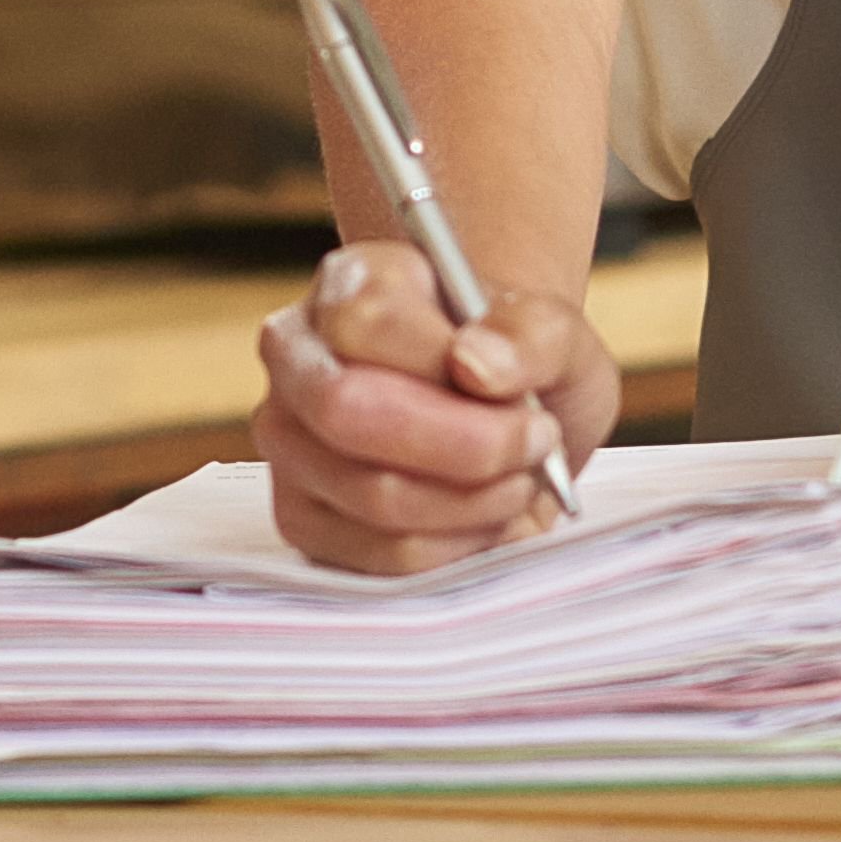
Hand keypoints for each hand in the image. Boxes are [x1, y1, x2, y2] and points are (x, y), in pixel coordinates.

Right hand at [258, 241, 616, 576]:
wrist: (494, 405)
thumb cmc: (514, 360)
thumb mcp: (554, 331)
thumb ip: (529, 335)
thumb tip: (476, 366)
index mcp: (349, 285)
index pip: (369, 327)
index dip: (458, 383)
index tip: (535, 416)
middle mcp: (295, 358)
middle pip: (348, 414)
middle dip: (464, 454)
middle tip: (531, 455)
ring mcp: (287, 442)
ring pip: (372, 496)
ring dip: (471, 506)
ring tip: (516, 485)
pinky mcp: (300, 517)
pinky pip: (376, 556)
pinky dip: (451, 550)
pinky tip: (482, 519)